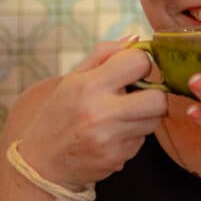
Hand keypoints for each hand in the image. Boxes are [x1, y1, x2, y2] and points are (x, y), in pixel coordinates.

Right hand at [16, 37, 166, 189]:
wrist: (42, 161)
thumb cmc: (60, 113)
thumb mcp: (73, 78)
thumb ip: (104, 54)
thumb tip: (136, 39)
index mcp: (89, 85)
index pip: (139, 62)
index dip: (141, 63)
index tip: (132, 70)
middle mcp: (101, 113)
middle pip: (158, 99)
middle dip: (153, 94)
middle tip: (138, 95)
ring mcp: (110, 139)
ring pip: (154, 121)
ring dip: (143, 116)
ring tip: (121, 115)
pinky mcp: (117, 159)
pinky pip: (142, 141)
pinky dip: (132, 135)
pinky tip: (113, 134)